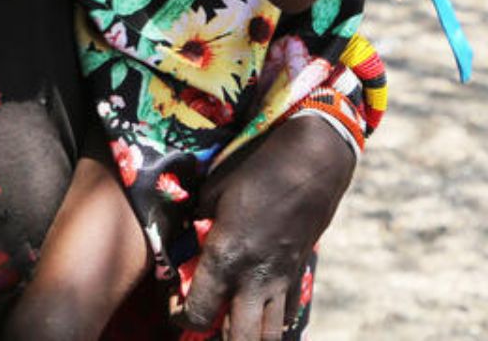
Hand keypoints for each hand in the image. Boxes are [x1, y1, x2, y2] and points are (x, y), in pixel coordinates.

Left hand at [179, 115, 355, 338]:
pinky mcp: (299, 275)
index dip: (182, 319)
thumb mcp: (213, 191)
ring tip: (232, 326)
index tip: (176, 308)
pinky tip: (258, 310)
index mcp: (225, 258)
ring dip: (249, 337)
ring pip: (270, 337)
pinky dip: (272, 321)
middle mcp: (253, 279)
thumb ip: (199, 223)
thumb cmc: (255, 169)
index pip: (198, 314)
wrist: (311, 163)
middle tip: (206, 326)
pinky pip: (287, 316)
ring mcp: (281, 281)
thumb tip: (188, 240)